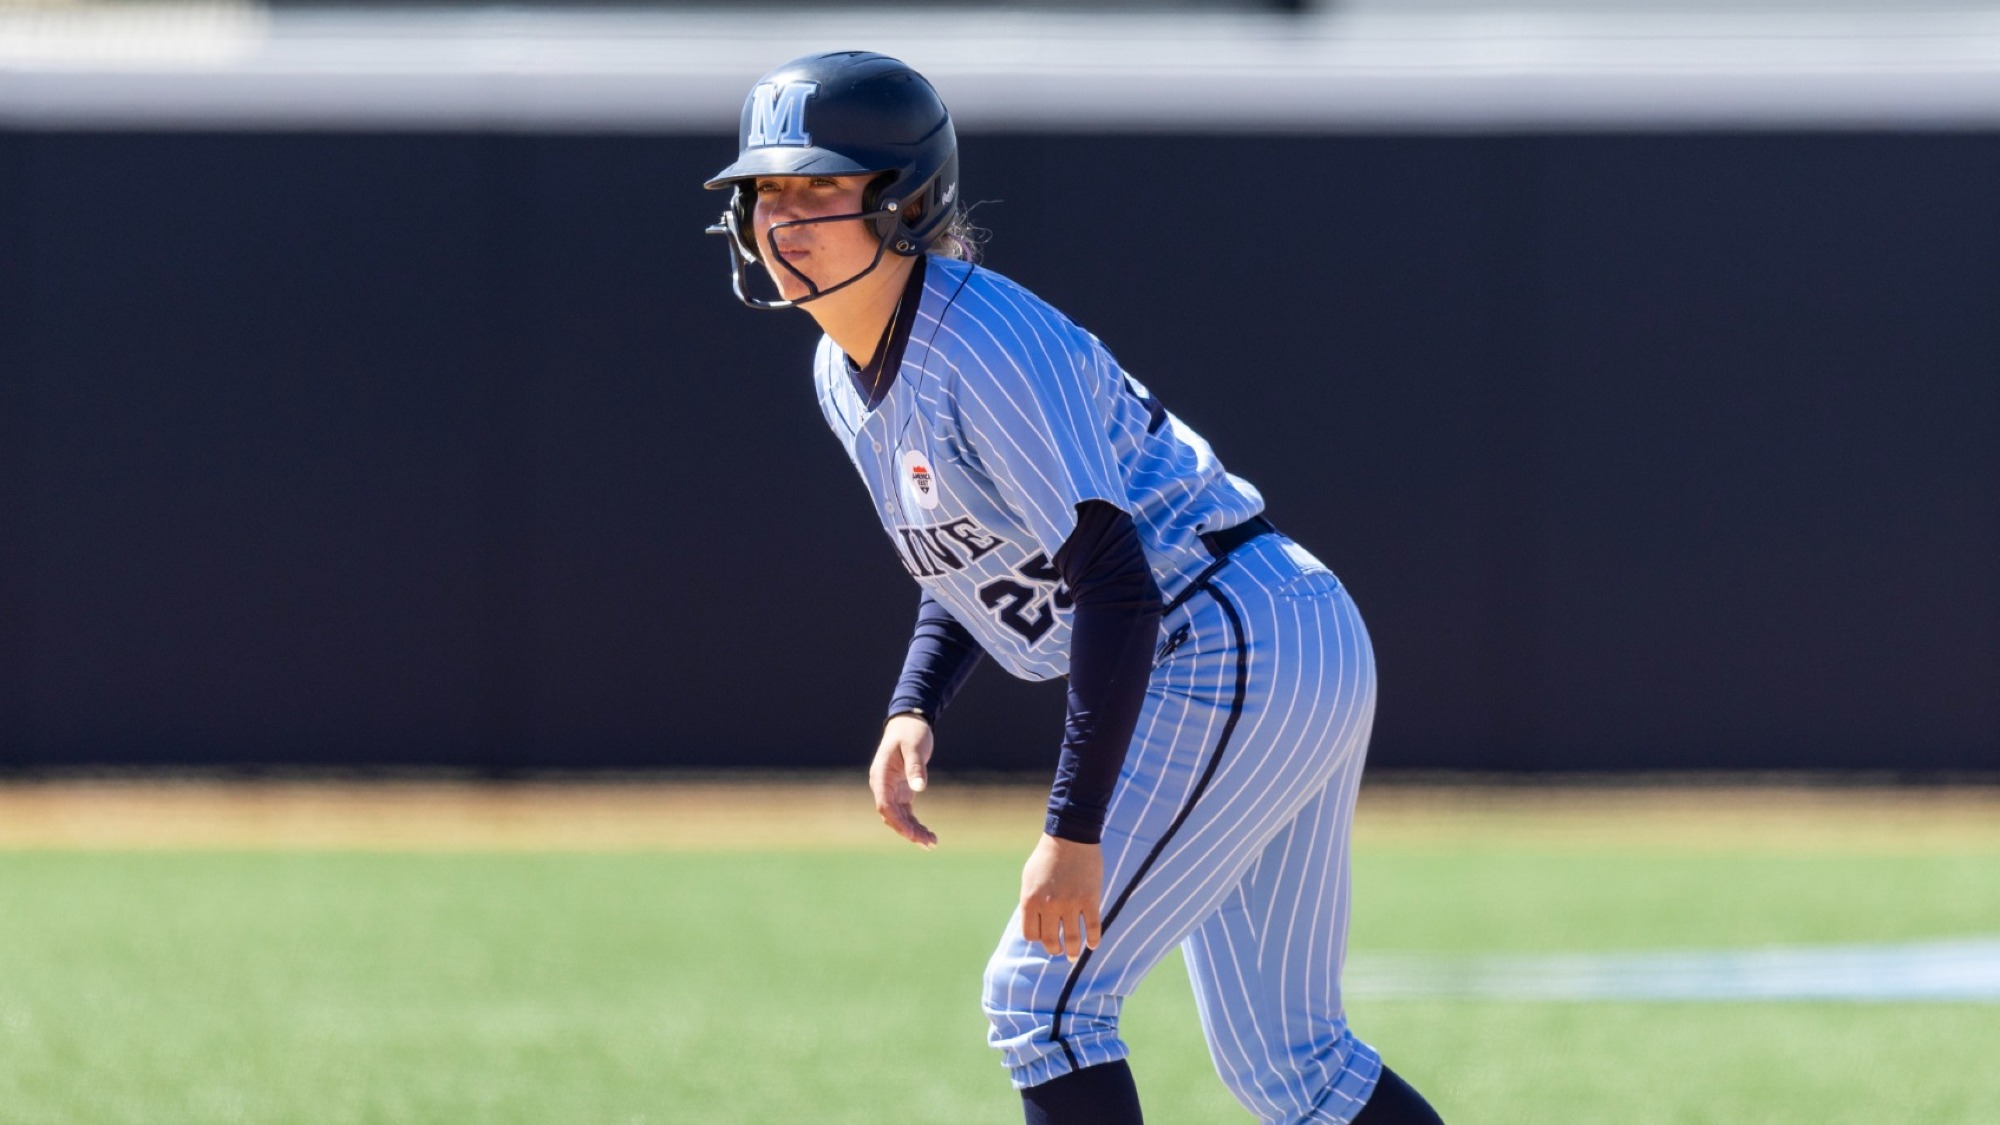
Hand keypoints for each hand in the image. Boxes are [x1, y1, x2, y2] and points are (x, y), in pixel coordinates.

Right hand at [869, 713, 936, 847]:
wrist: (909, 723)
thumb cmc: (910, 732)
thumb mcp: (914, 747)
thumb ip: (915, 766)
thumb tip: (920, 788)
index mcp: (880, 775)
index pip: (884, 804)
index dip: (897, 821)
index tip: (911, 834)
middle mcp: (883, 786)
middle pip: (892, 815)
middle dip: (908, 831)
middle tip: (928, 843)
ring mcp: (892, 790)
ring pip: (900, 817)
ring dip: (913, 831)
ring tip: (932, 843)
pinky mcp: (902, 791)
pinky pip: (907, 813)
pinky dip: (916, 824)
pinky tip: (929, 835)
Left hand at [1019, 833, 1102, 960]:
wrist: (1070, 837)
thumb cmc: (1047, 857)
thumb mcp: (1029, 879)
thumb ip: (1029, 902)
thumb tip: (1033, 924)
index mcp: (1030, 900)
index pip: (1031, 934)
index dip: (1037, 939)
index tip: (1044, 937)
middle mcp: (1049, 905)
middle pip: (1050, 941)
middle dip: (1055, 950)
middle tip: (1060, 951)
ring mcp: (1070, 903)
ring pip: (1072, 939)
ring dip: (1073, 951)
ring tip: (1074, 955)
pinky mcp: (1090, 899)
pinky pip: (1092, 927)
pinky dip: (1093, 940)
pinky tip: (1093, 945)